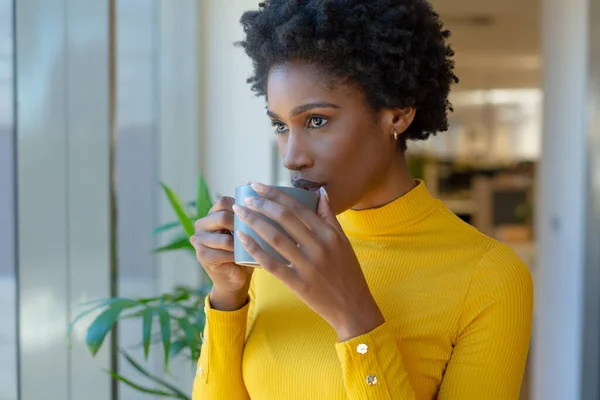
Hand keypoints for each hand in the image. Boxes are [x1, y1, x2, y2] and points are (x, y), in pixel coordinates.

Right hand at [190, 196, 253, 310]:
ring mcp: (199, 241)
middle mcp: (201, 225)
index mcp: (212, 214)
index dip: (240, 206)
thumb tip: (251, 183)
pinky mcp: (202, 256)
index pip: (223, 201)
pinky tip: (242, 259)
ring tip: (251, 248)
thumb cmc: (246, 251)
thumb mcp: (248, 229)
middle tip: (255, 234)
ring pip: (223, 238)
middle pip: (221, 217)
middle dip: (240, 225)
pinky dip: (235, 256)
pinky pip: (221, 253)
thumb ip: (248, 211)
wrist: (237, 278)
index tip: (255, 215)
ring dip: (239, 244)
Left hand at [232, 183, 384, 340]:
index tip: (258, 185)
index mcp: (330, 234)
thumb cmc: (348, 272)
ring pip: (276, 238)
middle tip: (246, 196)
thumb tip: (320, 191)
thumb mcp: (343, 242)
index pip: (298, 207)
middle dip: (262, 204)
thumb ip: (330, 216)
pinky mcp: (298, 284)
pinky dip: (255, 250)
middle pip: (285, 219)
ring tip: (240, 212)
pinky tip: (243, 239)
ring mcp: (308, 266)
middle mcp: (319, 247)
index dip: (276, 194)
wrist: (353, 307)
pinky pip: (272, 264)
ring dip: (255, 222)